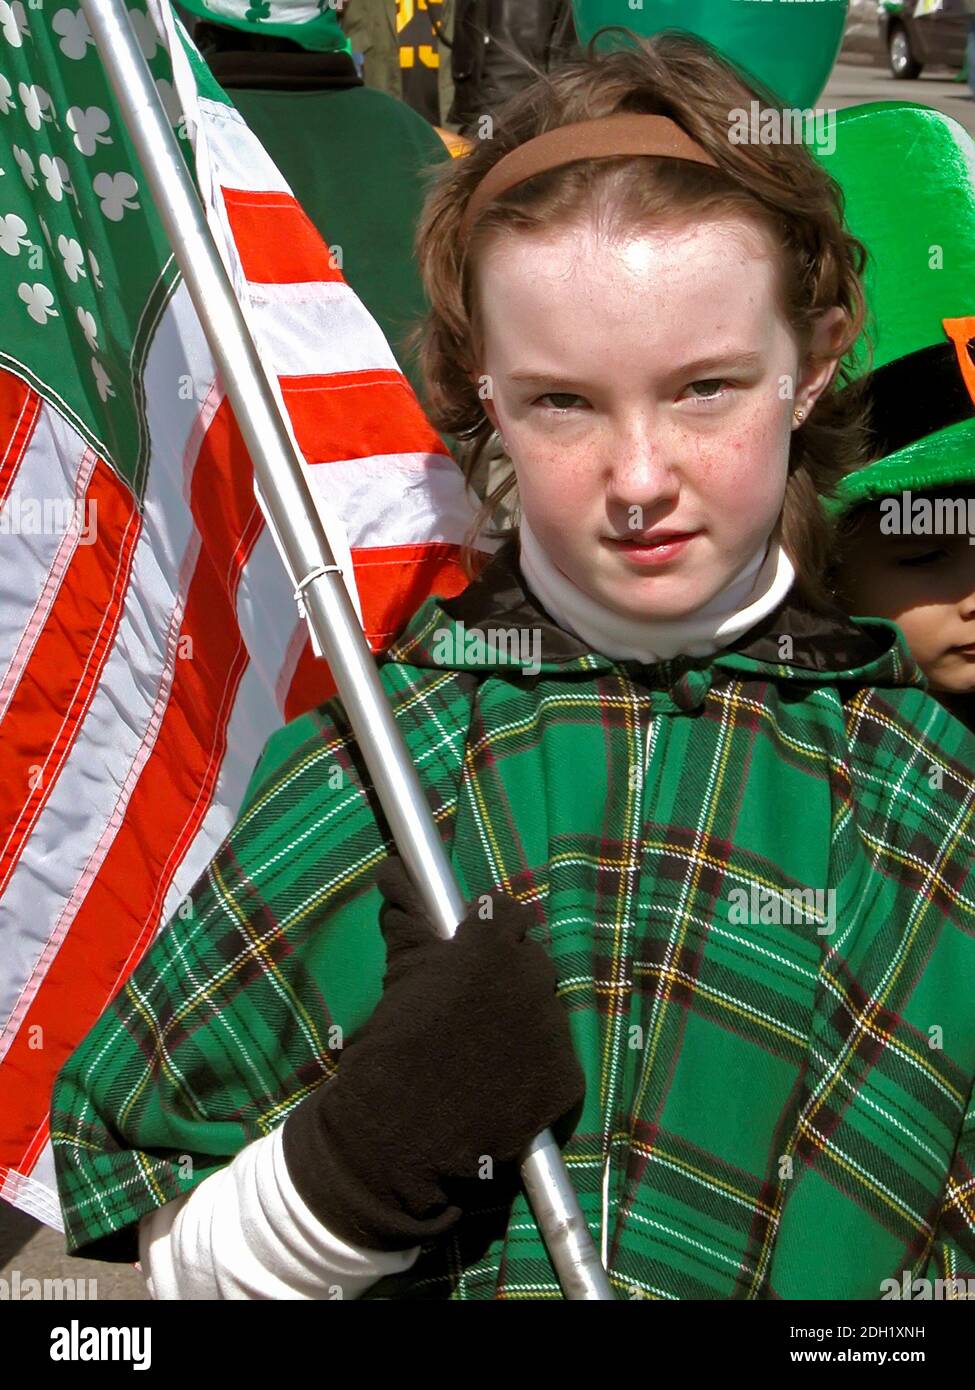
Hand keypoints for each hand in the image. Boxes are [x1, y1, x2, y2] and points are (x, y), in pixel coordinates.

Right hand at [282, 855, 584, 1250]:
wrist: (401, 1132)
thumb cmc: (391, 1047)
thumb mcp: (398, 975)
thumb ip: (410, 923)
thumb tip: (395, 872)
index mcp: (492, 947)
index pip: (510, 912)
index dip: (490, 927)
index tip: (473, 946)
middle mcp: (534, 980)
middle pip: (532, 962)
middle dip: (509, 975)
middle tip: (476, 1009)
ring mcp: (555, 1032)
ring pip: (546, 1012)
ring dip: (524, 1023)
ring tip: (487, 1055)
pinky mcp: (568, 1080)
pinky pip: (557, 1062)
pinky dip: (536, 1071)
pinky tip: (504, 1087)